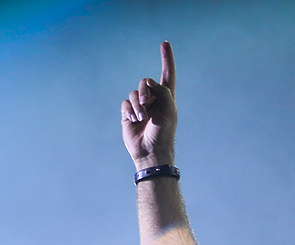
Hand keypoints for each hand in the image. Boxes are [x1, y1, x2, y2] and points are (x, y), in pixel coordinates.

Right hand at [121, 41, 176, 170]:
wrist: (151, 151)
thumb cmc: (164, 133)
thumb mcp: (169, 110)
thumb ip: (162, 92)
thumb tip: (148, 82)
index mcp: (167, 97)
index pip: (167, 74)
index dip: (166, 59)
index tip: (165, 43)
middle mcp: (153, 100)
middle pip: (145, 82)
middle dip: (144, 91)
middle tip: (146, 104)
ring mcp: (140, 107)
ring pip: (134, 93)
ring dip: (137, 104)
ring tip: (141, 118)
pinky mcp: (128, 114)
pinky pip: (125, 104)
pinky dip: (129, 110)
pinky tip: (134, 120)